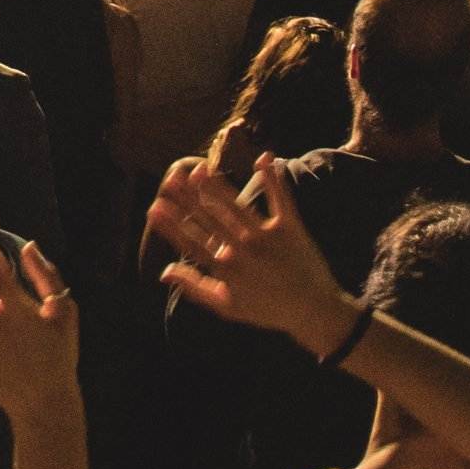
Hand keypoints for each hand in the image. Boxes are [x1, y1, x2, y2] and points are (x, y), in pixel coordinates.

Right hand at [151, 155, 360, 351]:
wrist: (314, 311)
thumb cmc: (267, 310)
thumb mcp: (227, 307)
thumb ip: (195, 287)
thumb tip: (164, 272)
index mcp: (226, 269)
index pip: (192, 241)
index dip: (172, 224)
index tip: (155, 207)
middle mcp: (243, 249)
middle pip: (209, 218)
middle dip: (187, 197)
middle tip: (170, 178)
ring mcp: (267, 236)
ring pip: (235, 205)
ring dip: (216, 185)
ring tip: (198, 168)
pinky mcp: (290, 228)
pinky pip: (279, 199)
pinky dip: (272, 178)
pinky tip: (263, 157)